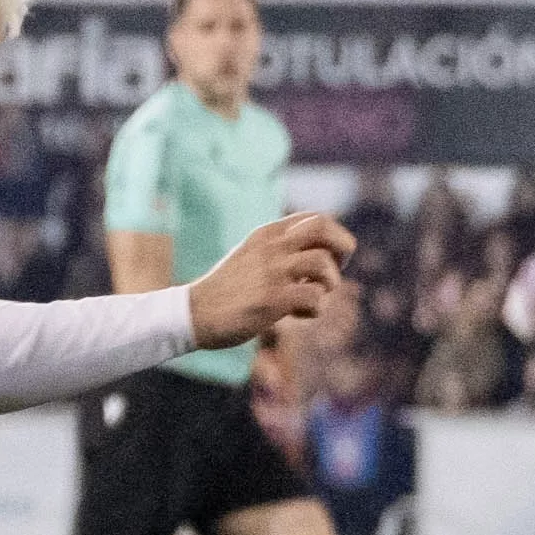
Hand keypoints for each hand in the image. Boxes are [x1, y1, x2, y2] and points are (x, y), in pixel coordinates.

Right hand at [187, 212, 349, 349]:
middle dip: (343, 248)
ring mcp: (271, 272)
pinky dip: (315, 309)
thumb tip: (320, 256)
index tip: (331, 256)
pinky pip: (315, 297)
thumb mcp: (249, 257)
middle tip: (337, 269)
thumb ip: (278, 251)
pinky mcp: (272, 299)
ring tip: (314, 296)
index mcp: (265, 235)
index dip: (334, 235)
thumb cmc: (224, 291)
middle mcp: (270, 248)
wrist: (191, 314)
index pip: (314, 218)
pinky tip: (298, 315)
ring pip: (323, 263)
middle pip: (324, 229)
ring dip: (329, 283)